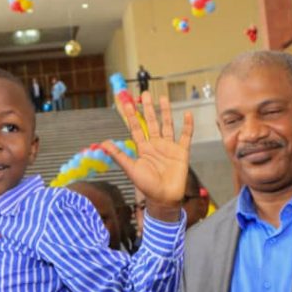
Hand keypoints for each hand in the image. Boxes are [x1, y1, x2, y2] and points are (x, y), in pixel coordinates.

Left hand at [102, 92, 192, 217]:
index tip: (128, 103)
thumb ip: (119, 155)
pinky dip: (187, 125)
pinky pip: (185, 136)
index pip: (136, 128)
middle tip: (144, 93)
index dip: (131, 116)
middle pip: (151, 122)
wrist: (164, 198)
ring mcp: (169, 147)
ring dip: (165, 112)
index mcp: (143, 148)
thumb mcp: (130, 169)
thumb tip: (103, 143)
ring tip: (163, 98)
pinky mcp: (181, 152)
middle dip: (147, 108)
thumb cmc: (146, 186)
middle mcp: (155, 145)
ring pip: (167, 125)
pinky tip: (188, 113)